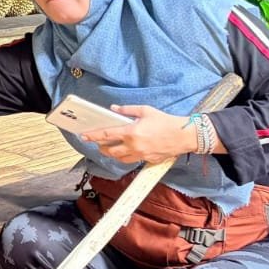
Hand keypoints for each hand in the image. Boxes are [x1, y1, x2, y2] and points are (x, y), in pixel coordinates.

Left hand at [81, 105, 197, 164]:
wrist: (184, 135)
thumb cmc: (166, 121)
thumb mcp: (145, 110)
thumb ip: (127, 110)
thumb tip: (114, 108)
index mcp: (131, 133)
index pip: (106, 135)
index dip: (93, 136)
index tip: (84, 136)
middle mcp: (133, 146)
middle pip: (110, 151)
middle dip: (101, 147)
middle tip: (98, 143)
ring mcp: (141, 155)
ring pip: (120, 158)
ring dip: (112, 154)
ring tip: (110, 149)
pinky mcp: (148, 160)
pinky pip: (132, 160)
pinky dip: (126, 157)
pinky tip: (126, 152)